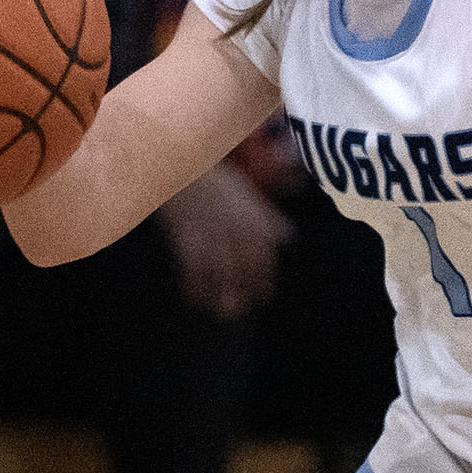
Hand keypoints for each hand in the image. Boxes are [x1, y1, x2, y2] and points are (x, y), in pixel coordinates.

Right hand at [155, 161, 290, 318]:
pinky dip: (194, 290)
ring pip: (219, 280)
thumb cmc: (216, 178)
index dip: (263, 286)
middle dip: (242, 298)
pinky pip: (193, 274)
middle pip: (244, 278)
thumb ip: (268, 216)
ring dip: (218, 299)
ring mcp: (212, 237)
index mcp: (255, 223)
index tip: (259, 298)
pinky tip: (194, 298)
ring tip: (216, 308)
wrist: (183, 163)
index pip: (265, 265)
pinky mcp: (187, 240)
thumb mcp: (248, 194)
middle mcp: (238, 233)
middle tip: (236, 309)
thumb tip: (288, 234)